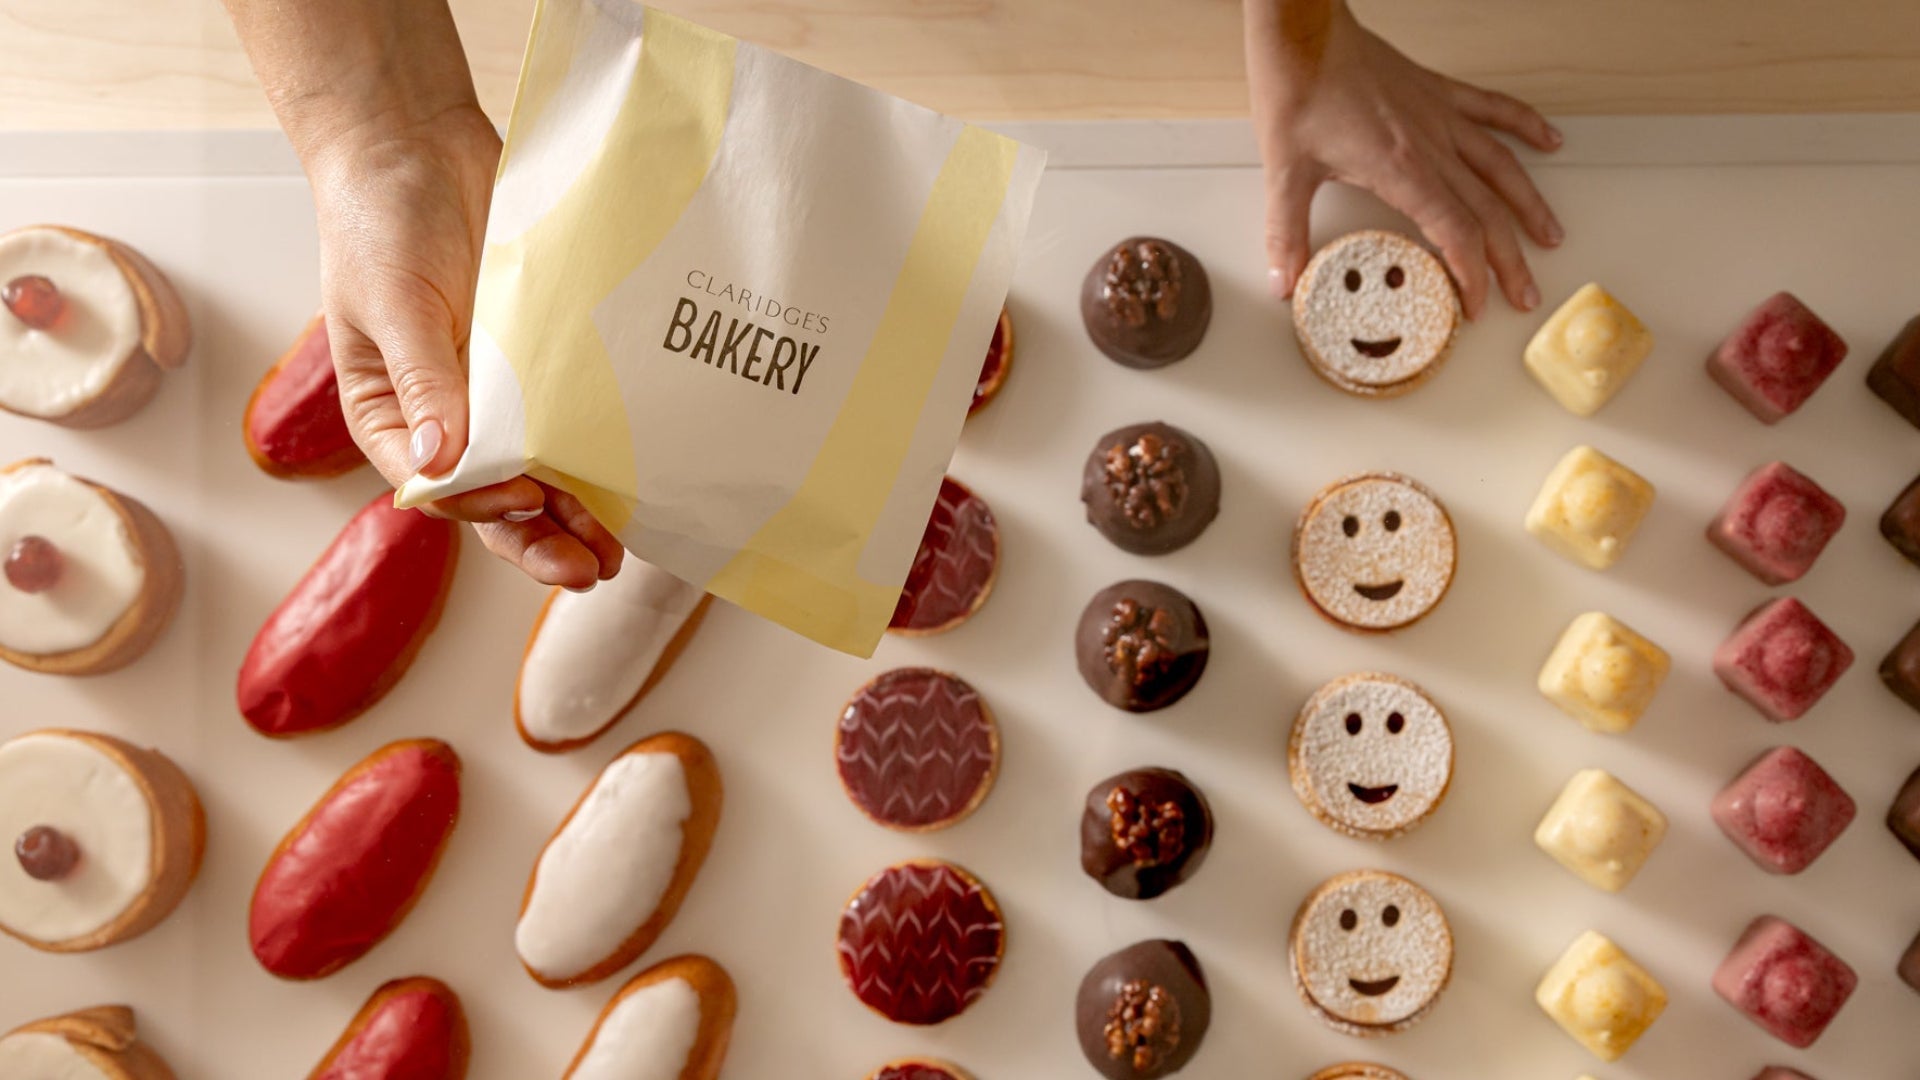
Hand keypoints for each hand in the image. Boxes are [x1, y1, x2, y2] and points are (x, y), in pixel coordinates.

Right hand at [307, 106, 623, 588]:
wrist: (418, 146)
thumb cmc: (379, 221)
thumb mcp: (392, 302)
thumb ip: (421, 382)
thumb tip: (437, 463)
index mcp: (392, 416)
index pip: (437, 486)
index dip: (480, 506)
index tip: (524, 503)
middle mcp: (447, 416)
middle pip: (494, 497)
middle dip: (540, 540)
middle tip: (588, 571)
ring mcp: (499, 392)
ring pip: (542, 470)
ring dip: (577, 513)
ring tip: (618, 552)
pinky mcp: (542, 362)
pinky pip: (574, 416)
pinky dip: (599, 452)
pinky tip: (635, 480)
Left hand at [1247, 0, 1563, 316]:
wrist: (1304, 36)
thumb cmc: (1297, 93)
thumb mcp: (1284, 172)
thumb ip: (1286, 232)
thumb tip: (1282, 281)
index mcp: (1400, 169)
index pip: (1455, 232)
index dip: (1471, 273)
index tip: (1475, 305)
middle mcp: (1431, 144)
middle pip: (1486, 210)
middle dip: (1508, 260)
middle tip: (1523, 294)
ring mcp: (1440, 116)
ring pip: (1501, 166)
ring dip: (1529, 205)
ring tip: (1550, 236)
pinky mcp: (1437, 93)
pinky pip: (1494, 110)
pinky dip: (1526, 126)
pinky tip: (1550, 141)